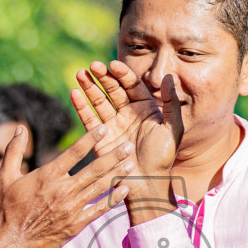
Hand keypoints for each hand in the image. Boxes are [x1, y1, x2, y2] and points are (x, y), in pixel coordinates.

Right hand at [0, 125, 134, 247]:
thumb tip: (19, 128)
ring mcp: (72, 208)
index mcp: (48, 175)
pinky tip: (124, 190)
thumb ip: (13, 151)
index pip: (74, 152)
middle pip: (94, 168)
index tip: (104, 128)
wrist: (12, 243)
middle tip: (129, 145)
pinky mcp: (76, 224)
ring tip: (132, 164)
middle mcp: (63, 190)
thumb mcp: (5, 177)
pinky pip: (99, 209)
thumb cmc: (6, 209)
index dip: (90, 138)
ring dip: (117, 174)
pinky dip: (113, 199)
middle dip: (113, 156)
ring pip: (100, 187)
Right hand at [71, 60, 182, 181]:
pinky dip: (81, 107)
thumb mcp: (172, 128)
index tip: (113, 65)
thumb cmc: (163, 156)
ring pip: (99, 101)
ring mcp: (113, 125)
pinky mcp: (100, 137)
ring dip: (89, 87)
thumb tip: (168, 76)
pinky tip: (74, 93)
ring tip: (79, 74)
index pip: (131, 85)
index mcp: (145, 108)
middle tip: (92, 66)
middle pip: (113, 90)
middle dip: (102, 77)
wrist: (147, 182)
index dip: (122, 74)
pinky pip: (89, 119)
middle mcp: (128, 114)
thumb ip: (171, 102)